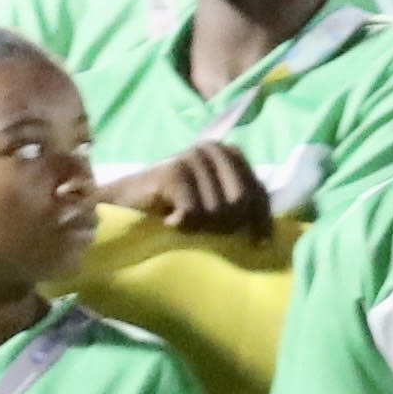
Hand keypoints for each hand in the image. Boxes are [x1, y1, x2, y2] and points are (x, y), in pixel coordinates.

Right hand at [110, 144, 279, 239]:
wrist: (122, 205)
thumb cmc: (171, 208)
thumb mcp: (213, 206)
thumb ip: (240, 207)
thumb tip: (270, 237)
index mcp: (230, 154)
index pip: (259, 192)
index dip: (261, 222)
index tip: (258, 245)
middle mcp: (214, 148)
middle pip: (241, 202)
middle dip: (224, 225)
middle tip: (200, 229)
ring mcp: (192, 157)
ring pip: (218, 211)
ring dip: (199, 227)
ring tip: (181, 222)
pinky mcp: (172, 171)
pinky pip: (194, 212)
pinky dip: (182, 225)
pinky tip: (168, 220)